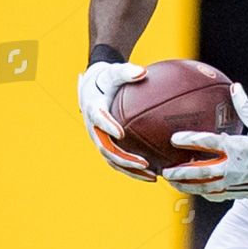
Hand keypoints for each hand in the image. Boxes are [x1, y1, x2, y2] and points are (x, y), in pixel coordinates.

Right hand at [77, 61, 155, 181]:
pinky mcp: (106, 146)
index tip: (121, 133)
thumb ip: (127, 71)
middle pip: (106, 147)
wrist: (93, 86)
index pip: (98, 119)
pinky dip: (133, 170)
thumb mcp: (114, 71)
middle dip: (124, 158)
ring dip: (131, 171)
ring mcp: (99, 140)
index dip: (108, 126)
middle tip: (144, 163)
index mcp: (93, 108)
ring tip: (153, 176)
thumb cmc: (107, 78)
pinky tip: (154, 173)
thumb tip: (143, 72)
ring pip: (112, 160)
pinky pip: (118, 162)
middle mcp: (93, 128)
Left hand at [164, 83, 247, 201]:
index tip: (174, 139)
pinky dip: (202, 193)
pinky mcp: (238, 193)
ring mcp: (236, 182)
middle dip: (181, 172)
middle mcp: (235, 166)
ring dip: (186, 186)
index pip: (209, 143)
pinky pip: (215, 195)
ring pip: (205, 187)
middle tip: (165, 170)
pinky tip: (192, 190)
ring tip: (172, 183)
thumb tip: (235, 86)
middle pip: (201, 171)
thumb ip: (245, 107)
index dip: (190, 140)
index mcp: (239, 147)